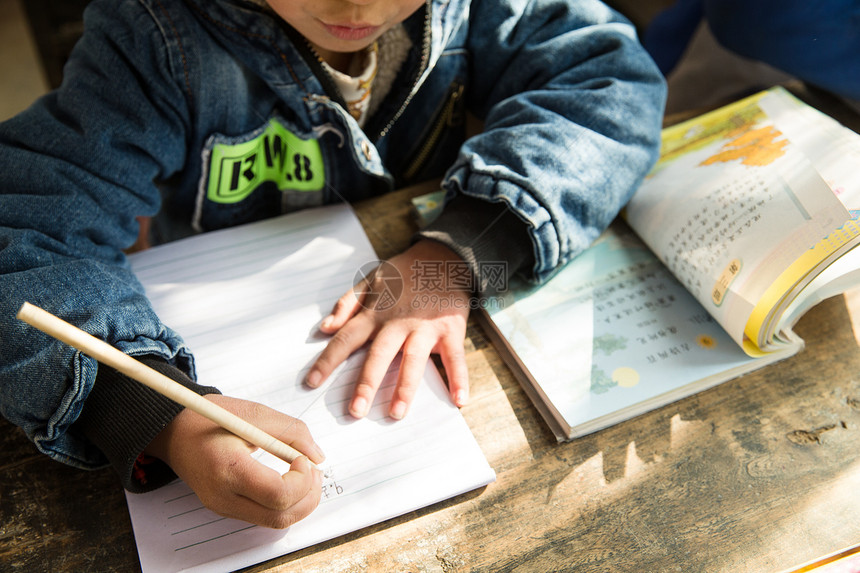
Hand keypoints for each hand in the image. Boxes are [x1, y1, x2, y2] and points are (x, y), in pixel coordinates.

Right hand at [145, 394, 324, 528]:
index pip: (277, 494)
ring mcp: (223, 506)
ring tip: (305, 475)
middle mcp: (223, 496)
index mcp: (228, 468)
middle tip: (314, 471)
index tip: (303, 460)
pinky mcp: (226, 508)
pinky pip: (264, 516)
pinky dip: (284, 503)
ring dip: (300, 502)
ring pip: (275, 522)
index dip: (301, 480)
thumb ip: (291, 432)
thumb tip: (317, 456)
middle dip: (308, 496)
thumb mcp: (254, 413)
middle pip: (279, 517)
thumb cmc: (209, 418)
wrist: (174, 431)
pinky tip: (289, 482)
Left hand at [305, 240, 470, 419]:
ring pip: (413, 360)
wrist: (445, 256)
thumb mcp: (371, 279)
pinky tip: (459, 400)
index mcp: (375, 313)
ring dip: (406, 388)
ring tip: (396, 413)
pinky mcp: (450, 329)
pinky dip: (458, 378)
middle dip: (366, 383)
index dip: (327, 360)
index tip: (311, 382)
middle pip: (379, 355)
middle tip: (355, 411)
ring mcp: (425, 327)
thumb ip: (347, 304)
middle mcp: (397, 322)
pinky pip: (454, 357)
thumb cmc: (405, 273)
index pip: (346, 339)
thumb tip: (324, 328)